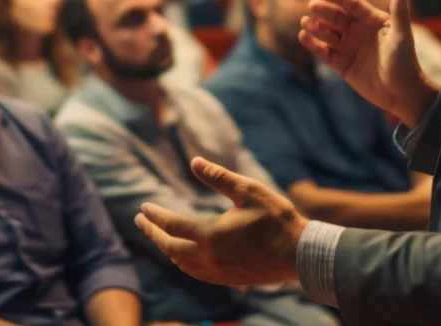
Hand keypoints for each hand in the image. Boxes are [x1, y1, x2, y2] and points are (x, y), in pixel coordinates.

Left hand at [135, 158, 306, 287]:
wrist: (300, 254)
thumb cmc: (277, 218)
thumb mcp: (248, 190)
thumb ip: (219, 177)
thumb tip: (194, 161)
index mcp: (211, 235)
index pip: (172, 225)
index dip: (155, 215)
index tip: (143, 207)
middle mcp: (209, 257)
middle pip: (170, 248)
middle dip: (152, 234)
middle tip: (140, 221)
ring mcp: (219, 272)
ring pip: (182, 264)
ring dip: (167, 250)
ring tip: (159, 237)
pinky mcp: (229, 280)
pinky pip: (197, 273)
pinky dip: (184, 263)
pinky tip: (186, 257)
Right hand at [299, 0, 437, 124]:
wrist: (401, 94)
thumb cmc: (405, 62)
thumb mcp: (401, 35)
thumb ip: (400, 11)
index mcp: (372, 21)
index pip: (353, 6)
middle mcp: (357, 31)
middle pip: (337, 18)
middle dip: (324, 11)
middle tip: (312, 6)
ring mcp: (348, 47)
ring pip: (328, 33)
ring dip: (316, 27)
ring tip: (305, 21)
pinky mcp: (341, 64)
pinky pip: (324, 52)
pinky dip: (313, 45)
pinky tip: (303, 36)